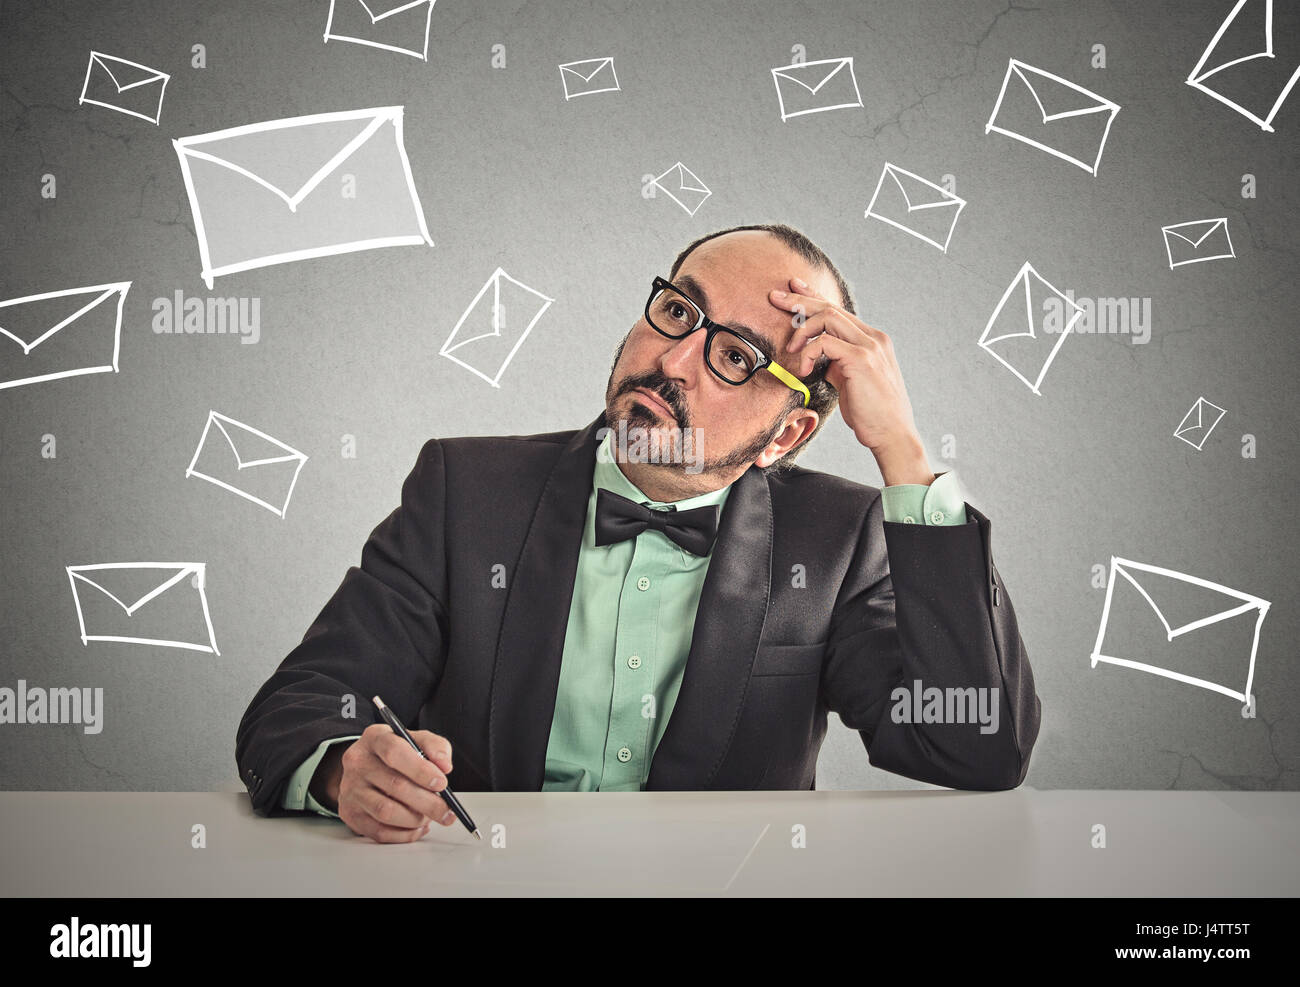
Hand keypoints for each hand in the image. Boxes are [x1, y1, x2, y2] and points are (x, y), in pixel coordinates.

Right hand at [331, 723, 455, 842]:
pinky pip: (379, 832)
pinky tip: (417, 827)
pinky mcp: (349, 813)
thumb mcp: (417, 740)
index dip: (420, 770)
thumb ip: (436, 747)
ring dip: (415, 819)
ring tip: (429, 817)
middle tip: (447, 810)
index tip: (442, 783)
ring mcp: (350, 789)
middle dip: (427, 802)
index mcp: (375, 738)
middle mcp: (357, 762)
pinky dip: (404, 834)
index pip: (394, 752)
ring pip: (386, 812)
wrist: (366, 767)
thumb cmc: (398, 754)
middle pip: (394, 786)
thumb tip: (444, 767)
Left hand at [769, 277, 932, 485]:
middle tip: (775, 298)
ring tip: (791, 349)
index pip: (838, 310)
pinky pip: (825, 343)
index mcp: (872, 340)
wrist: (892, 435)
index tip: (793, 288)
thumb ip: (837, 365)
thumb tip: (817, 359)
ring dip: (802, 329)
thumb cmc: (871, 413)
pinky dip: (808, 353)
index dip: (814, 296)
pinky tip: (804, 370)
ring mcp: (870, 346)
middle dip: (799, 300)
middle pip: (830, 307)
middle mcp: (873, 337)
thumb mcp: (850, 382)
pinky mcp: (862, 360)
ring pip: (828, 317)